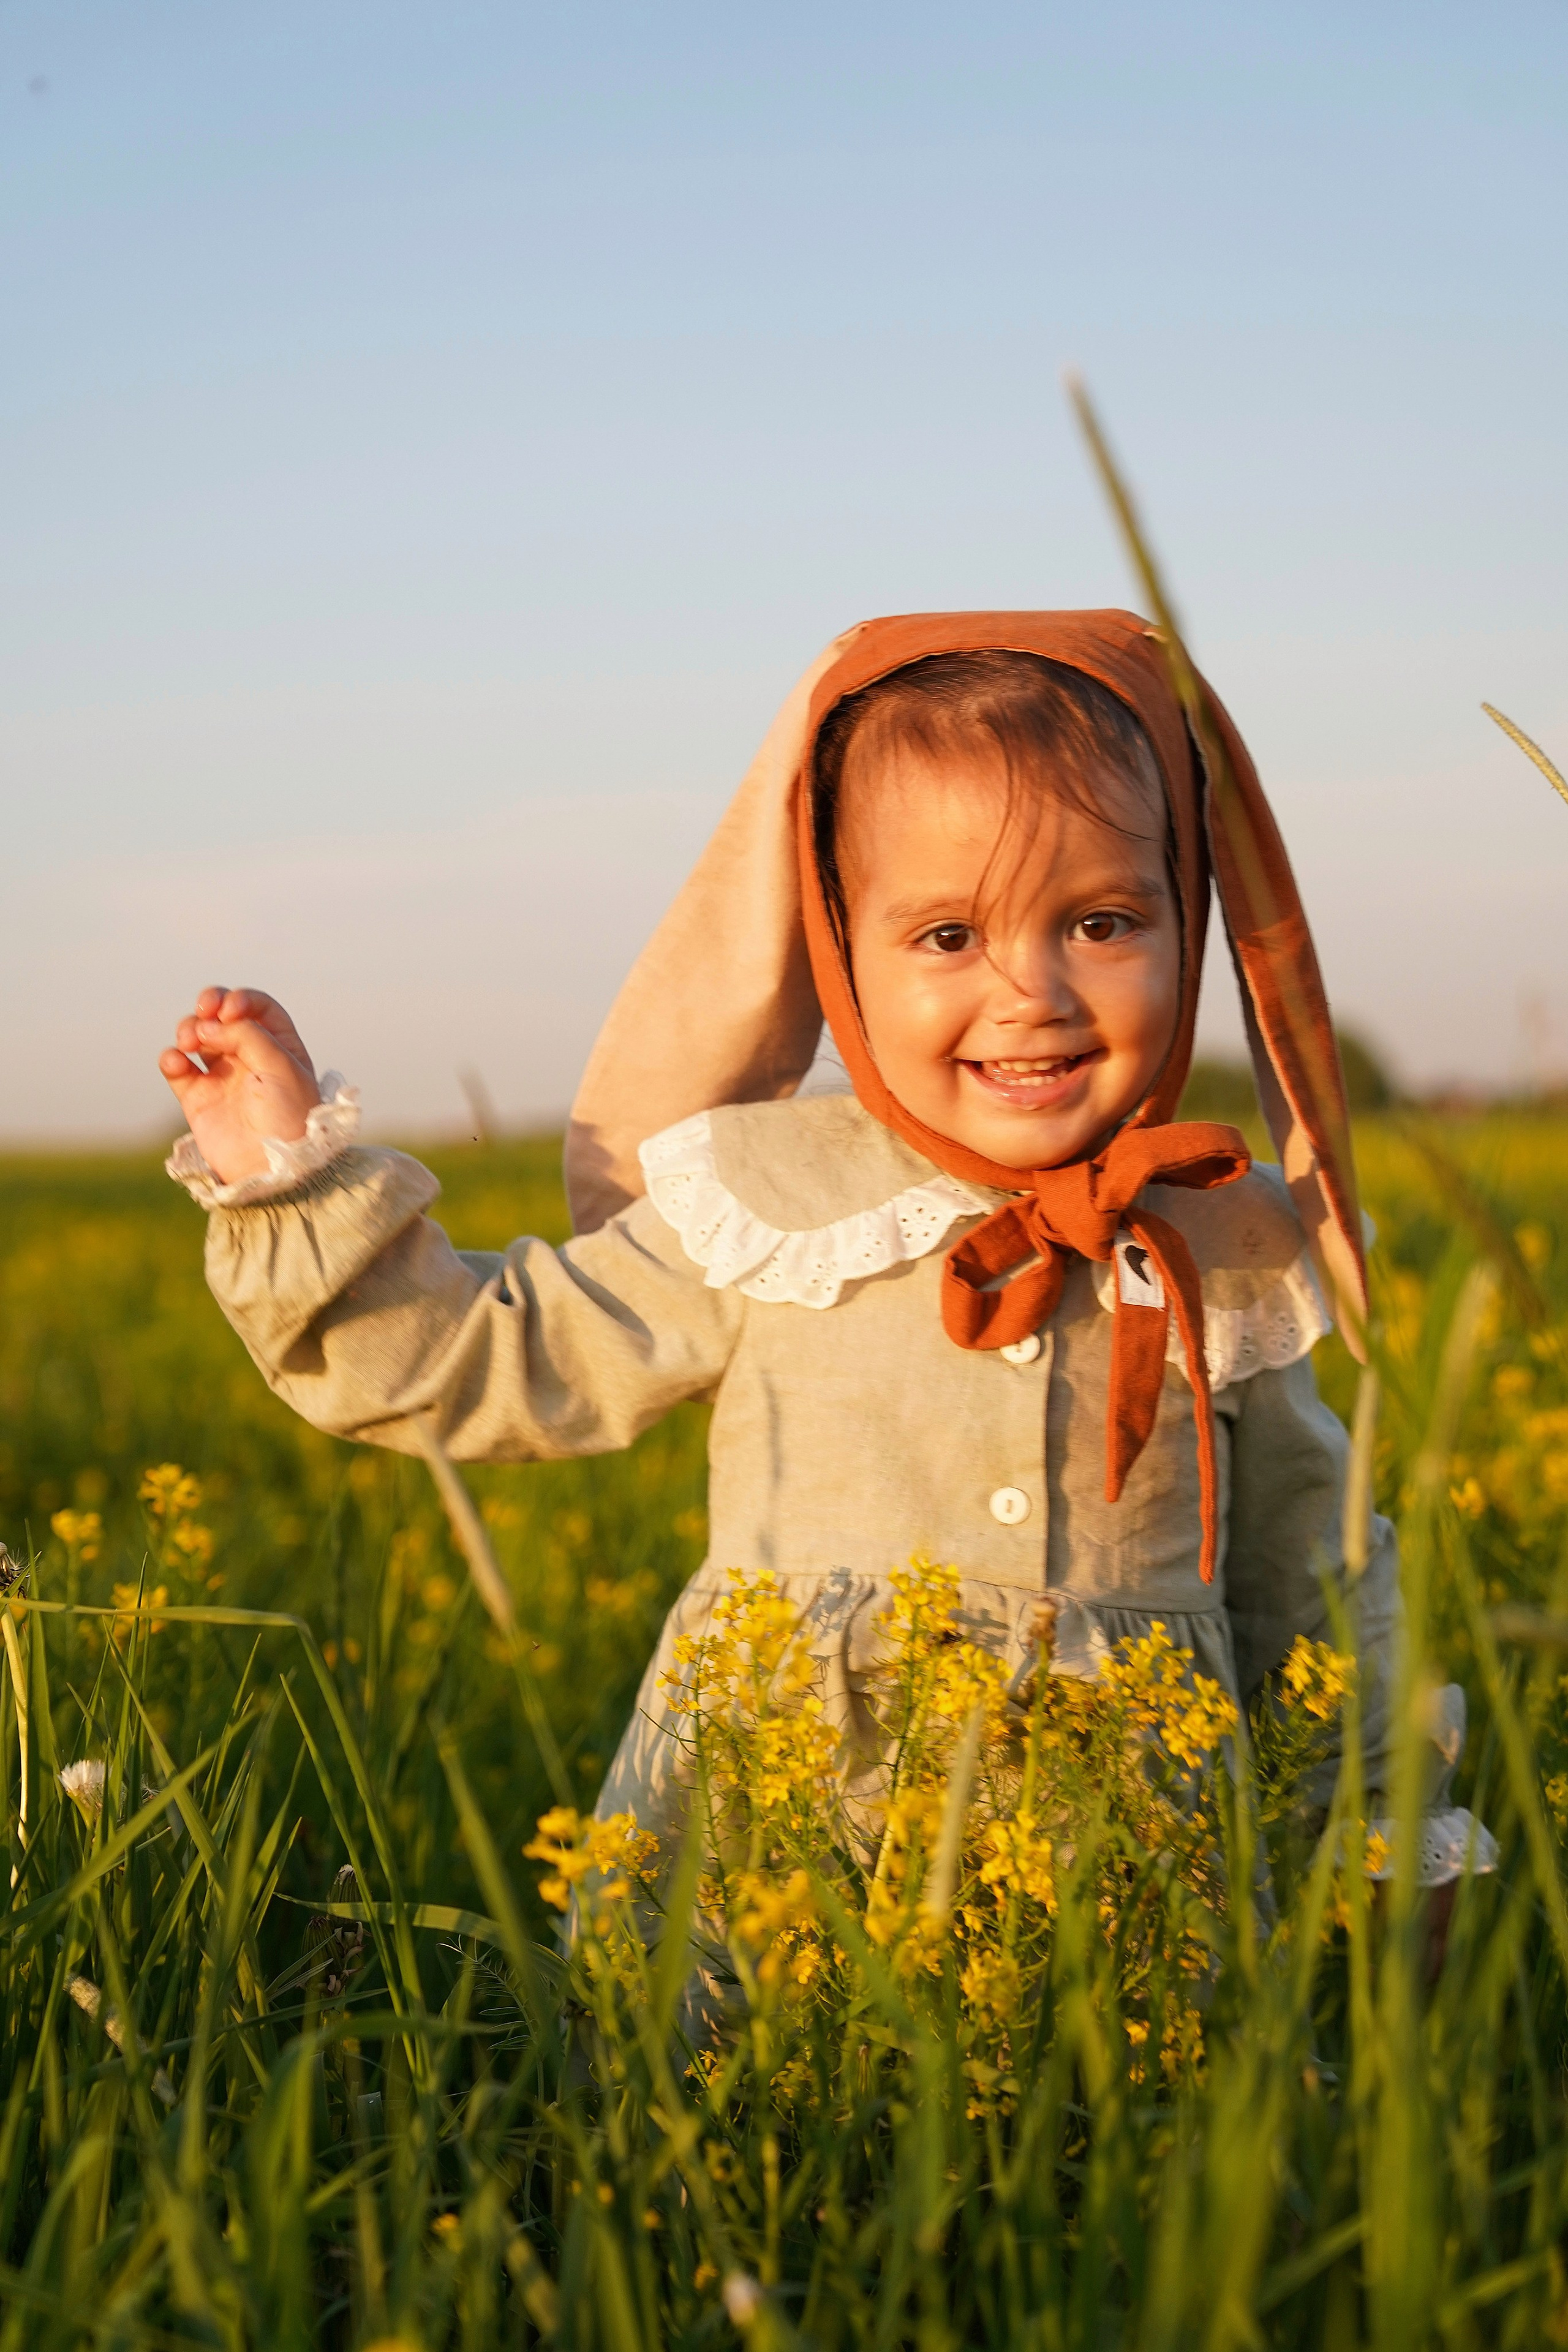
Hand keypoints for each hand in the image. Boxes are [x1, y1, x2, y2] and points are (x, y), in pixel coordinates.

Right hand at [159, 987, 321, 1185]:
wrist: (272, 1169)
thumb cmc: (288, 1118)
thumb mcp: (281, 1067)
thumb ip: (247, 1035)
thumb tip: (208, 1025)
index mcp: (280, 1046)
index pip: (257, 1007)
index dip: (240, 999)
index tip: (230, 1010)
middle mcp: (250, 1057)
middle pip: (221, 1014)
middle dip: (209, 1004)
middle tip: (205, 1011)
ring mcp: (222, 1076)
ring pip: (196, 1035)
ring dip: (189, 1028)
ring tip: (190, 1042)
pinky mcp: (197, 1097)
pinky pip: (177, 1067)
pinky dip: (171, 1058)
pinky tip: (177, 1062)